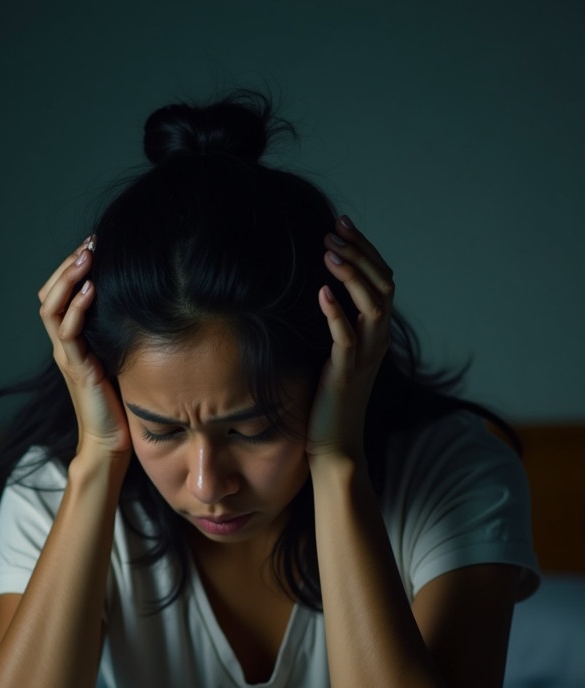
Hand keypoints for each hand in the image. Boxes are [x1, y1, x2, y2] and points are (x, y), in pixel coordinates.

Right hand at [38, 239, 131, 458]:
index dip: (71, 269)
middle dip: (67, 265)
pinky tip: (91, 290)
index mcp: (71, 341)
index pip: (59, 295)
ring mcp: (66, 356)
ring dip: (68, 279)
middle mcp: (63, 345)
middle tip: (89, 242)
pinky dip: (76, 308)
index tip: (93, 245)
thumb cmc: (120, 404)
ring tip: (85, 257)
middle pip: (49, 294)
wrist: (112, 443)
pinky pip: (67, 333)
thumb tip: (141, 304)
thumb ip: (118, 334)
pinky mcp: (76, 369)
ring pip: (51, 308)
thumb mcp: (120, 358)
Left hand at [306, 216, 393, 461]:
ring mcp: (365, 358)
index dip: (365, 249)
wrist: (333, 446)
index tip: (342, 224)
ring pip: (373, 306)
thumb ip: (337, 323)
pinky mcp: (345, 375)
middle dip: (360, 253)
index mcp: (377, 332)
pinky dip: (336, 313)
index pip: (382, 279)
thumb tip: (320, 288)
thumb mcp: (336, 353)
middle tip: (334, 231)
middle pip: (383, 285)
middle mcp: (378, 341)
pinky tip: (321, 292)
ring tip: (329, 252)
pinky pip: (347, 339)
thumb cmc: (328, 400)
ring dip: (352, 275)